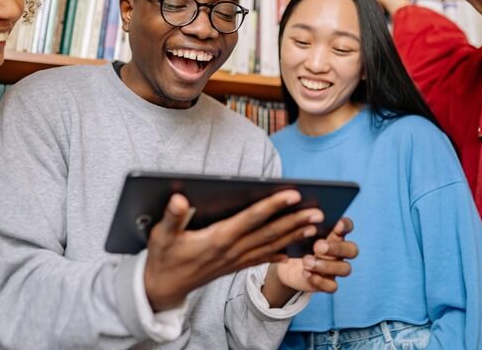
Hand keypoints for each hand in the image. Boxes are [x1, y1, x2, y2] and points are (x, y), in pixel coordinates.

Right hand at [144, 190, 323, 310]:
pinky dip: (279, 254)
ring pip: (271, 246)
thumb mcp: (162, 235)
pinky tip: (293, 251)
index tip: (293, 194)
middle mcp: (232, 250)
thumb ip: (173, 216)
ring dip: (294, 235)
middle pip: (269, 233)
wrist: (163, 287)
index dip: (273, 206)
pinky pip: (262, 259)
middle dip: (295, 221)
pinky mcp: (234, 266)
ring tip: (316, 226)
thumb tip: (180, 199)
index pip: (251, 218)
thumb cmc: (163, 256)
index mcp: (218, 238)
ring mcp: (235, 260)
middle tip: (319, 211)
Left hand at [264, 218, 356, 302]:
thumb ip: (301, 222)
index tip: (337, 224)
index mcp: (333, 233)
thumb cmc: (292, 242)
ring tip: (306, 261)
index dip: (345, 225)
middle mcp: (339, 251)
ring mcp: (335, 268)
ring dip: (326, 265)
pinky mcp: (327, 284)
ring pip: (345, 269)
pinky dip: (319, 280)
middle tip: (318, 246)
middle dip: (337, 248)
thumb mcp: (294, 231)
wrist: (284, 265)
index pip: (347, 226)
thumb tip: (301, 212)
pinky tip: (305, 273)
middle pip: (351, 250)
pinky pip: (332, 286)